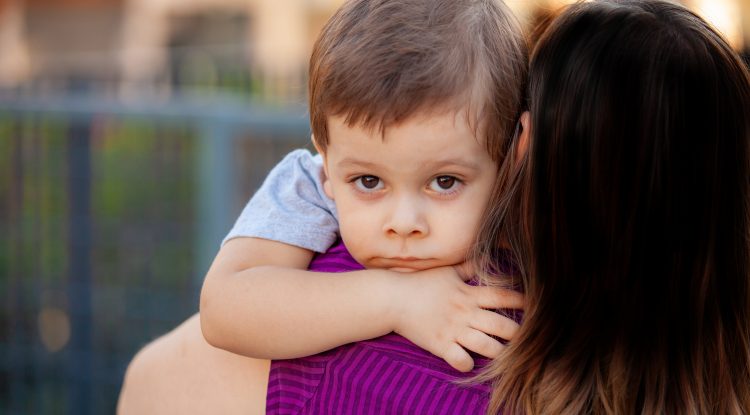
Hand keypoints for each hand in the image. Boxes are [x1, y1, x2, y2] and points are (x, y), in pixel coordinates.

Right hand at [391, 263, 522, 372]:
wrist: (392, 298)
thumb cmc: (420, 283)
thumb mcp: (447, 271)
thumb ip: (469, 267)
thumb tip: (486, 257)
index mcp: (468, 294)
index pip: (502, 296)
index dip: (521, 301)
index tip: (536, 305)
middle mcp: (465, 312)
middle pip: (502, 325)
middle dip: (517, 333)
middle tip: (525, 338)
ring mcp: (453, 330)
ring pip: (487, 346)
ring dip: (500, 352)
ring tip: (506, 355)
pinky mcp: (440, 345)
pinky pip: (460, 360)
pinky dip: (468, 364)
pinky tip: (470, 362)